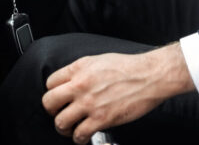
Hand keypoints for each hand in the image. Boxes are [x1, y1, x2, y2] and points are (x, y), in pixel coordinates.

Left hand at [41, 44, 194, 143]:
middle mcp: (81, 85)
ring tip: (71, 128)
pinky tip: (84, 135)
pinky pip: (79, 135)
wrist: (150, 76)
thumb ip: (82, 71)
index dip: (54, 93)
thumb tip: (71, 83)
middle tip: (60, 113)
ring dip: (64, 128)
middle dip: (52, 111)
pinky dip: (79, 138)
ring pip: (60, 122)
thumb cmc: (129, 67)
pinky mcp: (101, 119)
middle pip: (49, 103)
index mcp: (80, 68)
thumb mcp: (100, 60)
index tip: (60, 99)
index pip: (50, 83)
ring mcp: (90, 103)